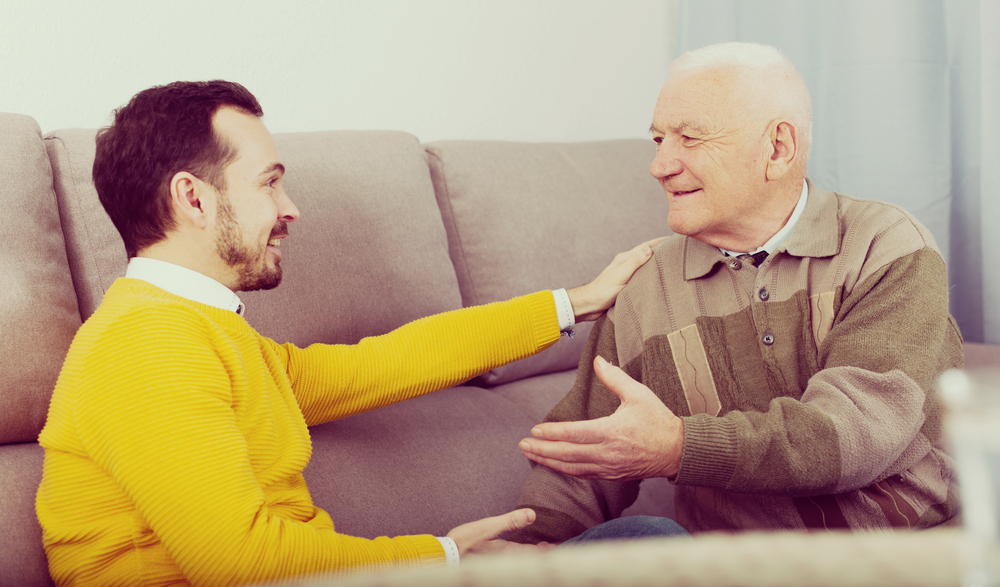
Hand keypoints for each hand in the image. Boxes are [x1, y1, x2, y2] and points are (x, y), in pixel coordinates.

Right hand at [446, 508, 552, 557]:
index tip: (556, 546)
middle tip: (550, 548)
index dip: (546, 551)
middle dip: (540, 555)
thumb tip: (532, 514)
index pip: (533, 553)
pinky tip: (514, 552)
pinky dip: (517, 556)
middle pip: (528, 559)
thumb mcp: (488, 527)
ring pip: (519, 560)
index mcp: (508, 552)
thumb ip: (510, 521)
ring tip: (537, 550)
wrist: (447, 554)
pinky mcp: (489, 561)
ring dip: (529, 555)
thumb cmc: (466, 541)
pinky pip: (509, 560)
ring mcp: (496, 562)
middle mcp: (505, 560)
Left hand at [518, 355, 683, 479]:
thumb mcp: (638, 394)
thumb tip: (598, 361)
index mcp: (612, 432)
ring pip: (572, 468)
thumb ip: (615, 378)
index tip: (535, 430)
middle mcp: (607, 453)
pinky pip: (583, 474)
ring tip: (530, 455)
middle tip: (522, 445)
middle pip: (567, 454)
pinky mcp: (612, 475)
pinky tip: (553, 465)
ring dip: (549, 462)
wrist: (678, 450)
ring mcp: (609, 467)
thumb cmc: (658, 420)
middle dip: (542, 451)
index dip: (553, 433)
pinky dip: (565, 470)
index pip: (574, 434)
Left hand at [567, 237, 666, 320]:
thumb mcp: (621, 275)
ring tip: (671, 262)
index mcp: (625, 258)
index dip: (660, 242)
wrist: (590, 305)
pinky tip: (656, 278)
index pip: (646, 246)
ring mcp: (626, 273)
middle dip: (661, 250)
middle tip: (677, 250)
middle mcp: (626, 263)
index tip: (675, 238)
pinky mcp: (626, 283)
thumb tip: (649, 249)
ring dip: (656, 262)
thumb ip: (634, 262)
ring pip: (645, 264)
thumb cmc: (603, 290)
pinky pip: (642, 275)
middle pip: (647, 254)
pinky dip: (651, 273)